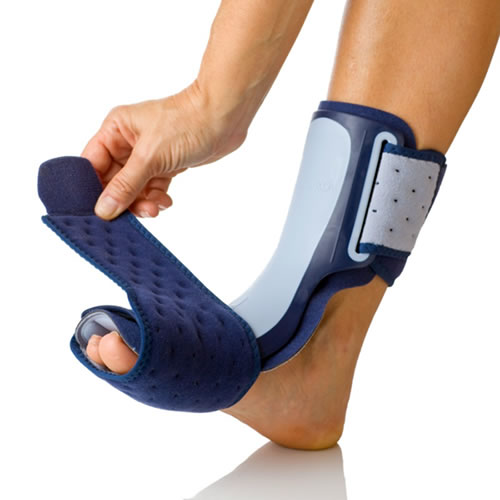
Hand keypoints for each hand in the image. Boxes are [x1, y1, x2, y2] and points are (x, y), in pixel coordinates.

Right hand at [82, 82, 246, 218]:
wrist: (225, 117)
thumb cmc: (187, 123)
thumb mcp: (150, 156)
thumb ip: (125, 185)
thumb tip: (103, 209)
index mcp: (115, 130)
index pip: (92, 164)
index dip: (93, 188)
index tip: (98, 211)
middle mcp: (128, 142)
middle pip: (113, 180)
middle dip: (124, 199)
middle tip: (135, 213)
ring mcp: (148, 154)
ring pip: (135, 187)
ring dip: (143, 201)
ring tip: (155, 208)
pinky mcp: (166, 164)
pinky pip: (153, 187)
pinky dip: (157, 197)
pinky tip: (165, 201)